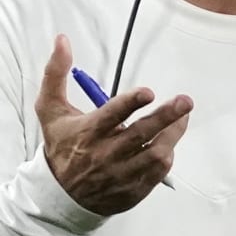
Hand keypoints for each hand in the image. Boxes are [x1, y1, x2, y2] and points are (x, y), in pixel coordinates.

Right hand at [35, 35, 191, 215]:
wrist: (59, 195)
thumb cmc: (61, 146)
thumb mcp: (50, 110)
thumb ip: (55, 74)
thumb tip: (62, 40)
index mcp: (88, 132)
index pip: (112, 115)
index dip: (130, 103)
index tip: (148, 92)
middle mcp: (106, 154)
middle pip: (141, 134)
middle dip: (166, 116)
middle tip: (185, 101)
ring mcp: (121, 174)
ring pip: (155, 154)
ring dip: (172, 135)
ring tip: (182, 118)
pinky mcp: (133, 190)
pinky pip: (158, 173)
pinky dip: (167, 157)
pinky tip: (168, 143)